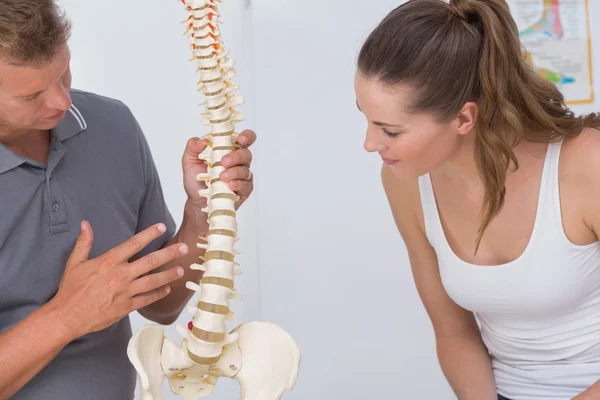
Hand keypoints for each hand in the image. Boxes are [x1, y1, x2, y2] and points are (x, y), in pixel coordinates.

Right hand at [51, 221, 187, 338]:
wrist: (68, 316)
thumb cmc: (70, 290)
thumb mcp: (74, 263)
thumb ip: (84, 243)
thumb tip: (85, 224)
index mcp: (109, 262)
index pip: (133, 244)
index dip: (149, 234)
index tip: (162, 227)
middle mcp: (121, 275)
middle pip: (151, 261)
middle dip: (170, 253)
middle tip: (184, 248)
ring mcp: (126, 292)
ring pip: (153, 281)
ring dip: (169, 275)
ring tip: (181, 269)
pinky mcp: (127, 307)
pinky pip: (147, 299)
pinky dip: (158, 294)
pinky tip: (167, 289)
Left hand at [182, 129, 255, 210]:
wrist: (196, 202)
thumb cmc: (196, 180)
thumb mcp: (189, 161)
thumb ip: (192, 147)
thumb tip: (202, 141)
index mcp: (228, 150)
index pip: (244, 139)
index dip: (246, 137)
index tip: (240, 139)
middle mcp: (238, 162)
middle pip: (246, 154)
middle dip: (236, 157)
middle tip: (223, 162)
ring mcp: (242, 176)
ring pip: (245, 170)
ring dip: (234, 172)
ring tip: (221, 177)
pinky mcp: (244, 190)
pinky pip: (246, 185)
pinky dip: (238, 184)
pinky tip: (230, 185)